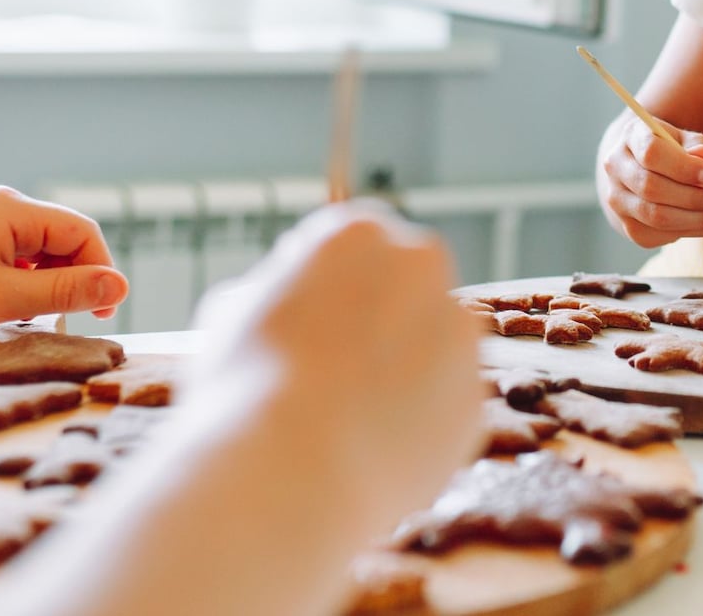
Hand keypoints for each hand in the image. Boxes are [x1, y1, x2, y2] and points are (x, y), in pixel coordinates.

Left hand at [0, 184, 127, 347]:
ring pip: (42, 250)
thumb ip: (67, 291)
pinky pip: (18, 256)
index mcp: (9, 207)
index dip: (99, 270)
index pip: (80, 231)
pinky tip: (12, 309)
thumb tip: (122, 286)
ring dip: (49, 284)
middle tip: (71, 321)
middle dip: (73, 278)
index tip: (102, 313)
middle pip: (63, 238)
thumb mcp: (5, 300)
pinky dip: (26, 283)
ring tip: (35, 318)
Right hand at [190, 202, 481, 537]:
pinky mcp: (471, 397)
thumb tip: (280, 297)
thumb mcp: (231, 315)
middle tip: (329, 369)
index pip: (353, 240)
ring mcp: (456, 334)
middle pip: (403, 286)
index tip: (306, 316)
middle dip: (376, 319)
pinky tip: (368, 454)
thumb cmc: (242, 388)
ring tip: (344, 422)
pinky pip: (441, 408)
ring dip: (401, 372)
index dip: (327, 281)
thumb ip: (272, 294)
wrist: (288, 470)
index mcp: (359, 233)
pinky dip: (415, 426)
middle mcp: (421, 268)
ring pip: (430, 347)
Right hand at [597, 113, 702, 246]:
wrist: (644, 171)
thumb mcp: (687, 139)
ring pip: (656, 217)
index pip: (651, 153)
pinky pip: (661, 235)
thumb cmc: (672, 151)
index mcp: (631, 137)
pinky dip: (694, 232)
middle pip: (651, 188)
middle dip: (693, 198)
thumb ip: (700, 146)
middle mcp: (616, 168)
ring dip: (697, 220)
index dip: (684, 167)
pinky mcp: (628, 227)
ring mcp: (618, 200)